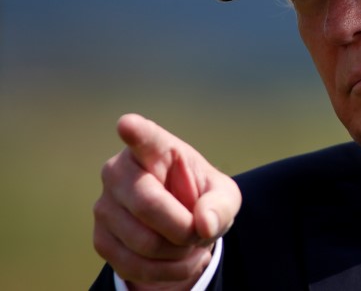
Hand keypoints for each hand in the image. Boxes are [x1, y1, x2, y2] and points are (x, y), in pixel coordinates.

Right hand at [93, 113, 241, 288]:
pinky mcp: (100, 238)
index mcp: (155, 148)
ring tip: (190, 244)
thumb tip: (204, 225)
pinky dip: (166, 271)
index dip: (135, 131)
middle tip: (200, 231)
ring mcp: (104, 205)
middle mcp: (120, 171)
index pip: (143, 137)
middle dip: (184, 228)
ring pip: (144, 242)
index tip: (127, 124)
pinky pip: (134, 266)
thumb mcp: (224, 197)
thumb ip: (221, 206)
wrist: (181, 226)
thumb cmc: (201, 199)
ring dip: (178, 253)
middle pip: (148, 204)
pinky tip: (177, 259)